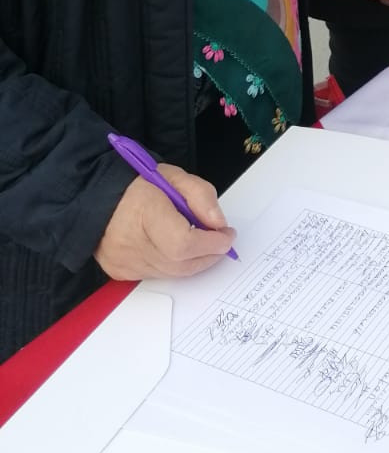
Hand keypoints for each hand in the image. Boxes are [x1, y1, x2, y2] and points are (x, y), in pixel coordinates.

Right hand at [95, 165, 235, 280]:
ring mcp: (123, 261)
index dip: (211, 243)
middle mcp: (131, 243)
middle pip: (181, 264)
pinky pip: (157, 275)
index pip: (184, 243)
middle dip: (209, 254)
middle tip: (221, 241)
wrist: (97, 197)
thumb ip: (201, 196)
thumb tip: (219, 224)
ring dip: (193, 261)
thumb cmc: (137, 185)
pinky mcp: (120, 272)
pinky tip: (176, 248)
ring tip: (202, 242)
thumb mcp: (174, 177)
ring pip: (172, 273)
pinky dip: (174, 265)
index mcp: (144, 212)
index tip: (227, 235)